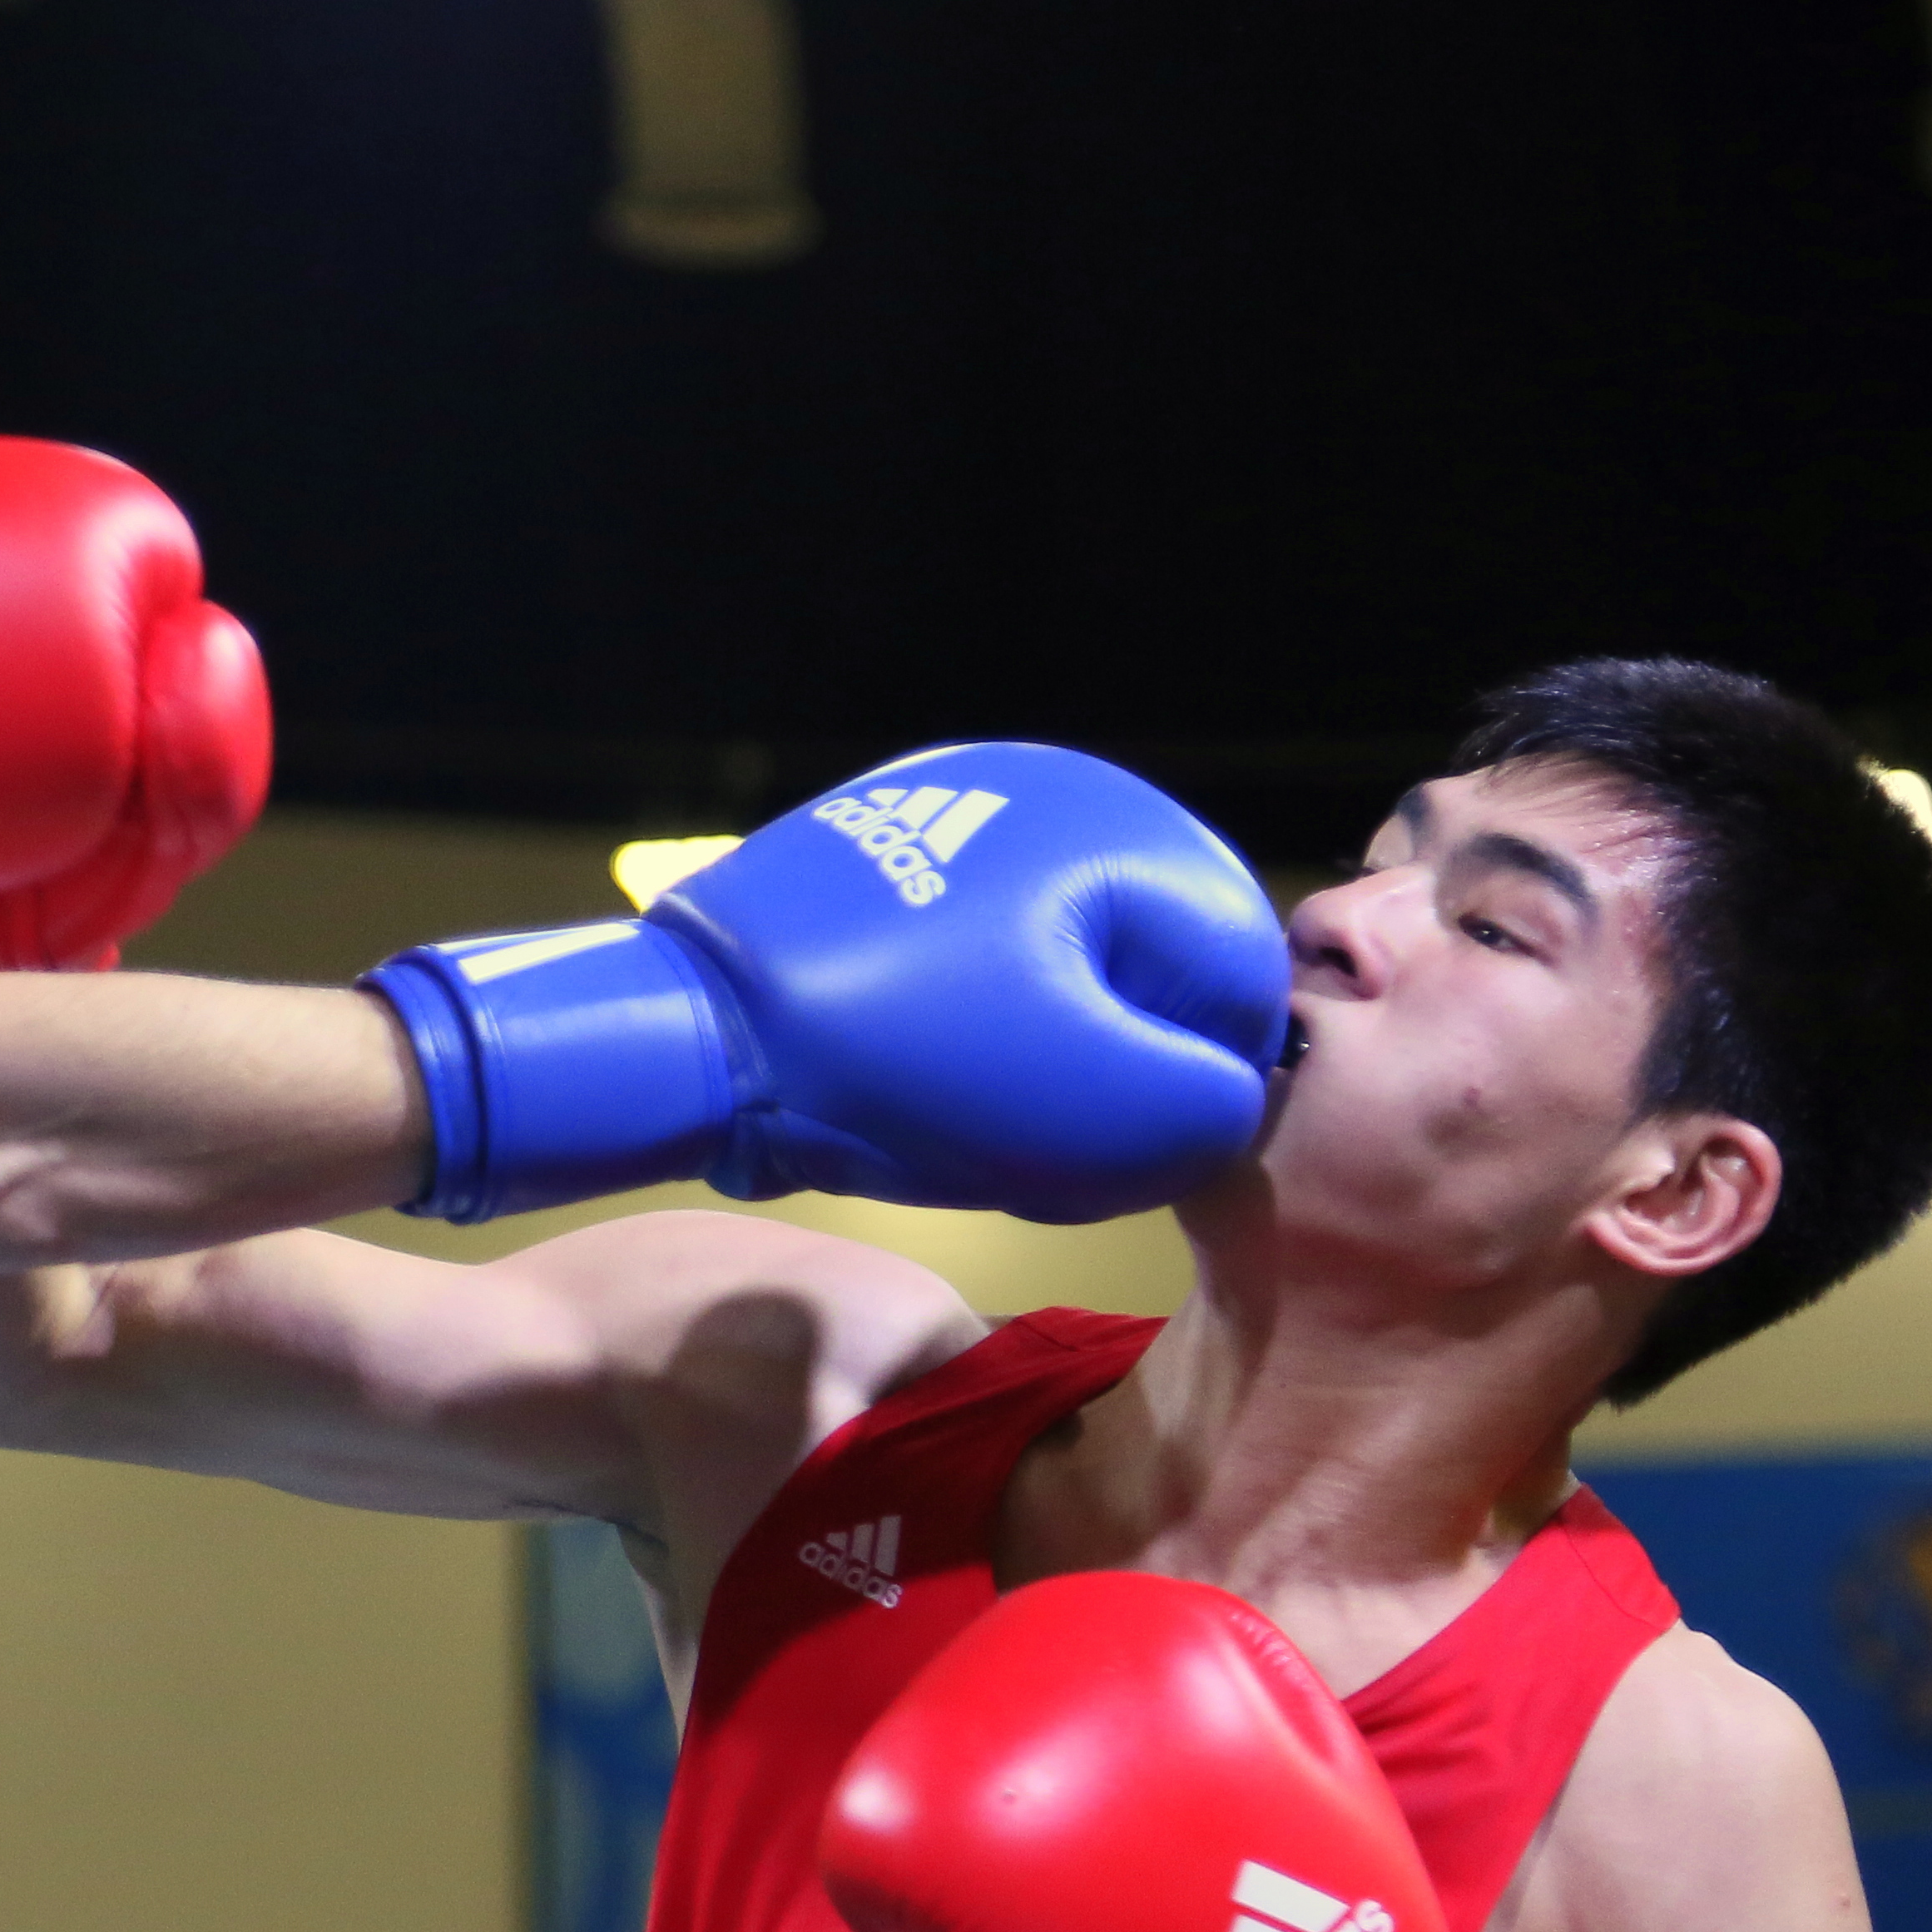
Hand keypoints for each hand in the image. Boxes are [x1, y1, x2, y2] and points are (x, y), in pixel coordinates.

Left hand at [361, 744, 1288, 1222]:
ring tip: (963, 1111)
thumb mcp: (1095, 1111)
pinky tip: (911, 1069)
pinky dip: (968, 1024)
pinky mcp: (892, 860)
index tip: (1103, 1142)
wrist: (691, 1028)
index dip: (1188, 1087)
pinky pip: (981, 956)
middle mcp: (1057, 789)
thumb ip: (1210, 1109)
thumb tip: (1225, 1099)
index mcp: (1128, 827)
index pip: (1240, 980)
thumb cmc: (902, 1066)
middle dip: (1112, 1064)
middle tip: (1029, 1137)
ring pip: (1068, 968)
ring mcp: (966, 812)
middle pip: (1153, 967)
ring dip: (1041, 1055)